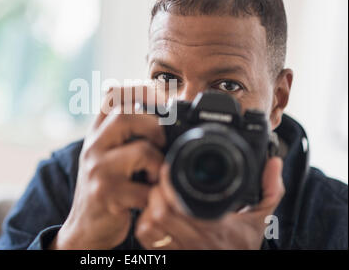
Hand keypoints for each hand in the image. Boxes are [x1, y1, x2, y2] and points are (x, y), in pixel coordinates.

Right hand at [50, 86, 165, 249]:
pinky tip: (149, 197)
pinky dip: (155, 193)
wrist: (86, 226)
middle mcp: (93, 146)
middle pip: (125, 115)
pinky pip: (144, 189)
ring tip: (155, 176)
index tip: (162, 100)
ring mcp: (97, 170)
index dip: (140, 89)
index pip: (112, 95)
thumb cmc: (106, 186)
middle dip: (154, 126)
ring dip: (159, 164)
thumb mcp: (109, 154)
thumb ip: (125, 133)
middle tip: (161, 144)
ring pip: (141, 151)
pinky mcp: (106, 195)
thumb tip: (163, 109)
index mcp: (97, 132)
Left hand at [135, 157, 284, 248]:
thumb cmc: (243, 246)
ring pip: (149, 225)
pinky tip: (154, 213)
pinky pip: (146, 238)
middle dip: (157, 191)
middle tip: (162, 181)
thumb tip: (274, 163)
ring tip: (157, 195)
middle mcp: (194, 242)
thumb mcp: (262, 219)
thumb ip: (270, 190)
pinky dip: (145, 223)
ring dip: (149, 206)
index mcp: (215, 228)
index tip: (169, 169)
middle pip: (159, 212)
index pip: (179, 204)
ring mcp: (180, 250)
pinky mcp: (168, 256)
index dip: (169, 183)